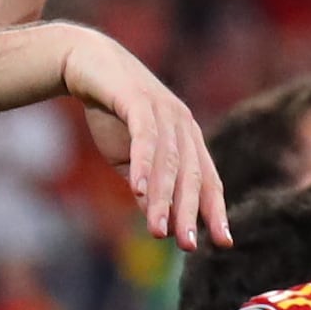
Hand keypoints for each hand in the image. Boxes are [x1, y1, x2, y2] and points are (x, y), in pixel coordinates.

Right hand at [56, 25, 228, 245]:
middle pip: (192, 175)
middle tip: (188, 245)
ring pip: (168, 162)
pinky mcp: (138, 100)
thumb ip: (147, 188)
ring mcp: (163, 111)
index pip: (208, 180)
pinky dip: (142, 165)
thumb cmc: (113, 114)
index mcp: (188, 140)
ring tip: (157, 229)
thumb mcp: (131, 159)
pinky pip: (144, 137)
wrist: (87, 64)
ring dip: (162, 198)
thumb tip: (161, 225)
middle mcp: (183, 125)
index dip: (215, 211)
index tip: (223, 242)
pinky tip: (136, 190)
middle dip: (191, 213)